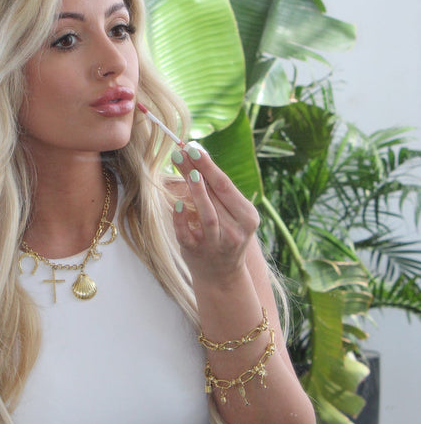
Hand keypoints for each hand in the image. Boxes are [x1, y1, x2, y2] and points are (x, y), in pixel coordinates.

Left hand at [171, 142, 259, 286]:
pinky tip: (177, 204)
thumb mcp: (229, 213)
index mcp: (247, 217)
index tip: (194, 148)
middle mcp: (236, 231)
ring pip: (208, 215)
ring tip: (187, 173)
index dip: (209, 166)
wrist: (222, 275)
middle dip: (198, 171)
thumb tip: (195, 153)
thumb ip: (215, 188)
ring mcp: (217, 244)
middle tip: (181, 153)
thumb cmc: (224, 234)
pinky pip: (188, 233)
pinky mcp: (197, 253)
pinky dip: (182, 219)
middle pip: (216, 196)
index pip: (226, 186)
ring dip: (197, 193)